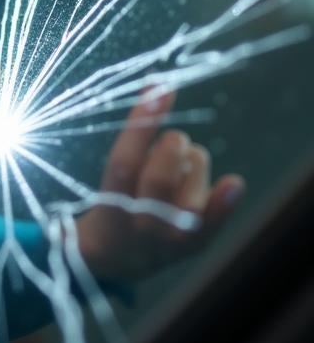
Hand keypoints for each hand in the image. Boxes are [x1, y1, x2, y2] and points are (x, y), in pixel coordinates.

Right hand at [74, 92, 243, 281]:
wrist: (117, 257)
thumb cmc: (113, 201)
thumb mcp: (111, 174)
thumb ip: (134, 138)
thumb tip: (157, 85)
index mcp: (110, 203)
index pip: (123, 162)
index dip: (141, 123)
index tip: (159, 89)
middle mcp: (139, 224)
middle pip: (160, 180)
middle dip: (172, 148)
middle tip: (174, 138)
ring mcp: (169, 237)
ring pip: (191, 189)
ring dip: (192, 162)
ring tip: (181, 165)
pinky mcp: (194, 244)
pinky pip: (212, 218)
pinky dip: (223, 200)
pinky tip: (233, 184)